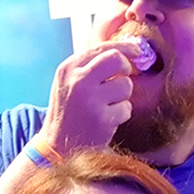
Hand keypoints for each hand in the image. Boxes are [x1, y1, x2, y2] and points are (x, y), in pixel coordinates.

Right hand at [38, 39, 140, 153]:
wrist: (57, 146)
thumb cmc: (69, 112)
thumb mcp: (69, 82)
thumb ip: (90, 66)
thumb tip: (124, 50)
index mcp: (68, 68)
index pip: (102, 47)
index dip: (124, 48)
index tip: (137, 51)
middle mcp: (78, 80)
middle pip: (117, 59)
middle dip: (126, 68)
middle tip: (122, 80)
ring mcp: (90, 99)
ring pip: (126, 85)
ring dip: (122, 97)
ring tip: (107, 106)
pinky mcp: (102, 118)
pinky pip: (126, 108)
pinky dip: (121, 115)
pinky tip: (107, 121)